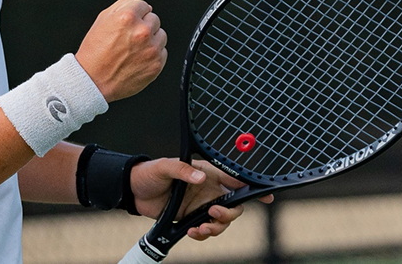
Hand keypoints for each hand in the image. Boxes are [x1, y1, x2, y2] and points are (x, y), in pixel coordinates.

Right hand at [74, 0, 166, 101]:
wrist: (93, 81)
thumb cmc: (94, 53)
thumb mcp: (102, 20)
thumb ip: (122, 6)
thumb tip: (139, 4)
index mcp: (127, 17)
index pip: (144, 5)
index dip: (136, 14)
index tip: (131, 22)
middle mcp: (142, 31)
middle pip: (154, 19)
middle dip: (144, 26)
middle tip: (130, 38)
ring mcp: (151, 48)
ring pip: (161, 35)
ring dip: (151, 39)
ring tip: (134, 49)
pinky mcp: (157, 64)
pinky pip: (163, 52)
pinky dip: (153, 54)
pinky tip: (138, 58)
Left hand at [131, 158, 273, 240]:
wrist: (134, 191)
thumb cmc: (150, 173)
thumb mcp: (165, 166)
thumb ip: (183, 170)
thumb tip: (199, 178)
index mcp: (207, 174)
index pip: (236, 180)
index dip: (253, 187)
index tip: (267, 196)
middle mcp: (208, 190)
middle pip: (234, 206)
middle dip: (229, 214)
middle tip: (214, 213)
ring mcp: (201, 206)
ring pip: (221, 222)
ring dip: (215, 228)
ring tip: (200, 228)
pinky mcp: (191, 218)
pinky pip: (206, 230)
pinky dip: (202, 234)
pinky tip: (192, 232)